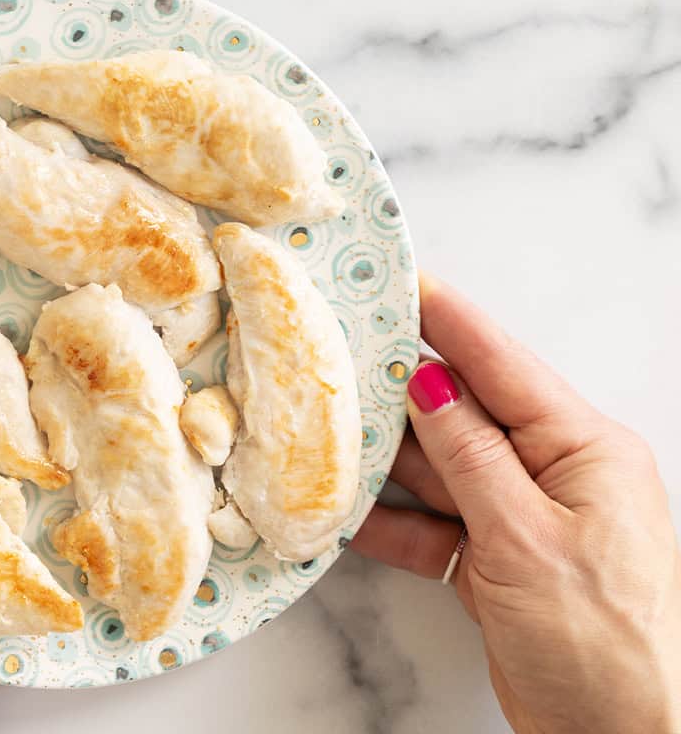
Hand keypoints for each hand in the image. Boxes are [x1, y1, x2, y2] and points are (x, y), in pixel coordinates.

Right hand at [351, 273, 680, 732]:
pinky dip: (388, 523)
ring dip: (382, 460)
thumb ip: (471, 456)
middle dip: (396, 388)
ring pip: (438, 470)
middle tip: (332, 350)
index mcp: (582, 449)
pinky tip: (339, 511)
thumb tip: (427, 383)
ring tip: (317, 428)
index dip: (444, 318)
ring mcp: (521, 520)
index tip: (396, 278)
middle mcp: (553, 474)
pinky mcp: (494, 564)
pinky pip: (431, 526)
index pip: (500, 363)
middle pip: (461, 414)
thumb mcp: (526, 538)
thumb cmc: (604, 642)